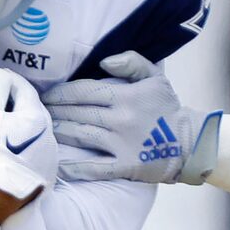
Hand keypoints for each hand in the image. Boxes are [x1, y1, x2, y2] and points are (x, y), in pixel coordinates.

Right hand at [0, 66, 59, 208]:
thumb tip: (2, 74)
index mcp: (37, 117)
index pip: (24, 88)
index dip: (8, 82)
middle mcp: (50, 134)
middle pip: (31, 109)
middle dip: (14, 104)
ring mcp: (50, 156)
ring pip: (35, 131)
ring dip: (20, 126)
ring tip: (0, 131)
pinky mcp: (46, 174)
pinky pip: (36, 150)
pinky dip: (24, 145)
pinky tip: (8, 152)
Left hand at [48, 51, 206, 182]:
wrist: (190, 142)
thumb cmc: (167, 108)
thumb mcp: (155, 77)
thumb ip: (131, 62)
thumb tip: (103, 62)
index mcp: (126, 95)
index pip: (83, 91)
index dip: (60, 92)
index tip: (47, 95)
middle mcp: (121, 118)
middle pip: (77, 112)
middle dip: (54, 111)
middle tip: (39, 111)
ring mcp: (122, 144)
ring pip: (80, 135)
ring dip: (58, 132)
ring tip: (44, 129)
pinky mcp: (125, 165)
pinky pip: (93, 167)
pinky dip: (73, 167)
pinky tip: (56, 164)